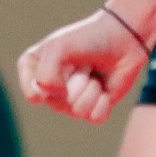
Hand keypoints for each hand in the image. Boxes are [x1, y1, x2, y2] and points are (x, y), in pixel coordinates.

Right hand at [16, 9, 149, 124]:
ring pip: (77, 111)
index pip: (33, 94)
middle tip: (83, 63)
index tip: (61, 62)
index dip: (49, 83)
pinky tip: (105, 88)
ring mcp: (72, 100)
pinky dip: (103, 102)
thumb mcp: (58, 48)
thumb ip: (44, 74)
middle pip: (57, 103)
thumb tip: (47, 98)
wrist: (123, 38)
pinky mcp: (94, 108)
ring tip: (94, 73)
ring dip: (91, 89)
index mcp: (34, 71)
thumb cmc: (88, 39)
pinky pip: (95, 118)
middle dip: (76, 81)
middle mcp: (50, 89)